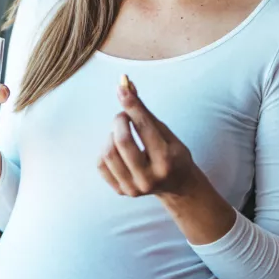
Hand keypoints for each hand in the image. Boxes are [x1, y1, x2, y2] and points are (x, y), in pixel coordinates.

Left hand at [98, 75, 200, 198]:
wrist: (178, 186)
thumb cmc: (173, 154)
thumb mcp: (167, 133)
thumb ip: (146, 113)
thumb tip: (128, 86)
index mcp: (166, 161)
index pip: (144, 128)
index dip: (132, 105)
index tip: (122, 88)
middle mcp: (149, 178)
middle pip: (122, 142)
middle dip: (119, 121)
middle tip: (123, 115)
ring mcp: (134, 188)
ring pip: (108, 153)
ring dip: (112, 136)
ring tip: (122, 134)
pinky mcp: (121, 191)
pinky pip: (101, 164)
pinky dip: (106, 150)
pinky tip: (117, 149)